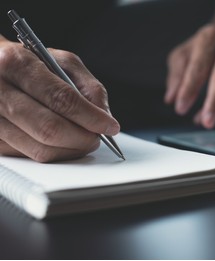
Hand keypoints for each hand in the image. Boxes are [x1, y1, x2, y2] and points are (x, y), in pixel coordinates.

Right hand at [0, 38, 119, 161]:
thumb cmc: (30, 64)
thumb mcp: (61, 61)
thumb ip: (88, 85)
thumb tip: (104, 115)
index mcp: (16, 63)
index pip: (60, 98)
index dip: (90, 117)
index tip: (109, 126)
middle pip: (49, 128)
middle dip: (82, 138)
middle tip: (97, 137)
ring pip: (40, 149)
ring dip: (71, 150)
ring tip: (83, 140)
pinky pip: (29, 157)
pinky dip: (54, 153)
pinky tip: (62, 143)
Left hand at [165, 24, 214, 127]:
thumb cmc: (201, 50)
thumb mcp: (182, 56)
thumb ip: (176, 76)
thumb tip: (171, 99)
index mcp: (210, 38)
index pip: (198, 67)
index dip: (189, 90)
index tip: (180, 110)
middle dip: (214, 102)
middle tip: (206, 123)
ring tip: (201, 120)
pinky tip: (213, 113)